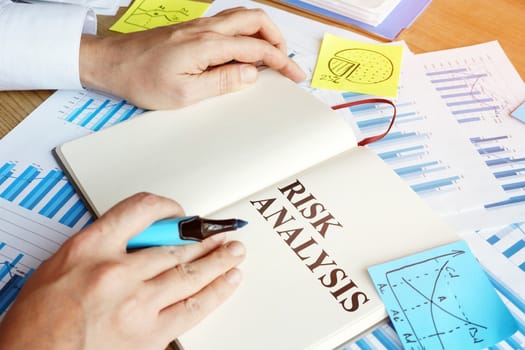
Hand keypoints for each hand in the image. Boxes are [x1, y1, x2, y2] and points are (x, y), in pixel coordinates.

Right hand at [0, 193, 245, 349]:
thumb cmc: (38, 321)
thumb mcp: (61, 265)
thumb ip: (103, 245)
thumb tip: (141, 237)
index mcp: (89, 248)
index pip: (141, 210)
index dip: (167, 207)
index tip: (180, 213)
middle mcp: (115, 272)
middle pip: (175, 245)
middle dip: (205, 237)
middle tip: (222, 232)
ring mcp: (136, 303)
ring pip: (190, 272)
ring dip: (218, 260)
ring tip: (234, 252)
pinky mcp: (149, 334)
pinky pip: (193, 307)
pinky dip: (217, 291)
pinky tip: (229, 281)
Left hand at [79, 7, 305, 108]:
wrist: (112, 62)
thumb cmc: (143, 80)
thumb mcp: (185, 94)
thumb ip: (222, 82)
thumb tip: (252, 73)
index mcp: (208, 45)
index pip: (257, 47)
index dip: (281, 61)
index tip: (294, 75)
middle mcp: (207, 28)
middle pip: (256, 19)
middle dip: (277, 38)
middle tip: (284, 62)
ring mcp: (199, 25)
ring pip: (243, 16)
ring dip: (262, 32)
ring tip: (268, 56)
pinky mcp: (192, 29)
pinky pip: (228, 22)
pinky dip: (245, 32)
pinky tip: (242, 51)